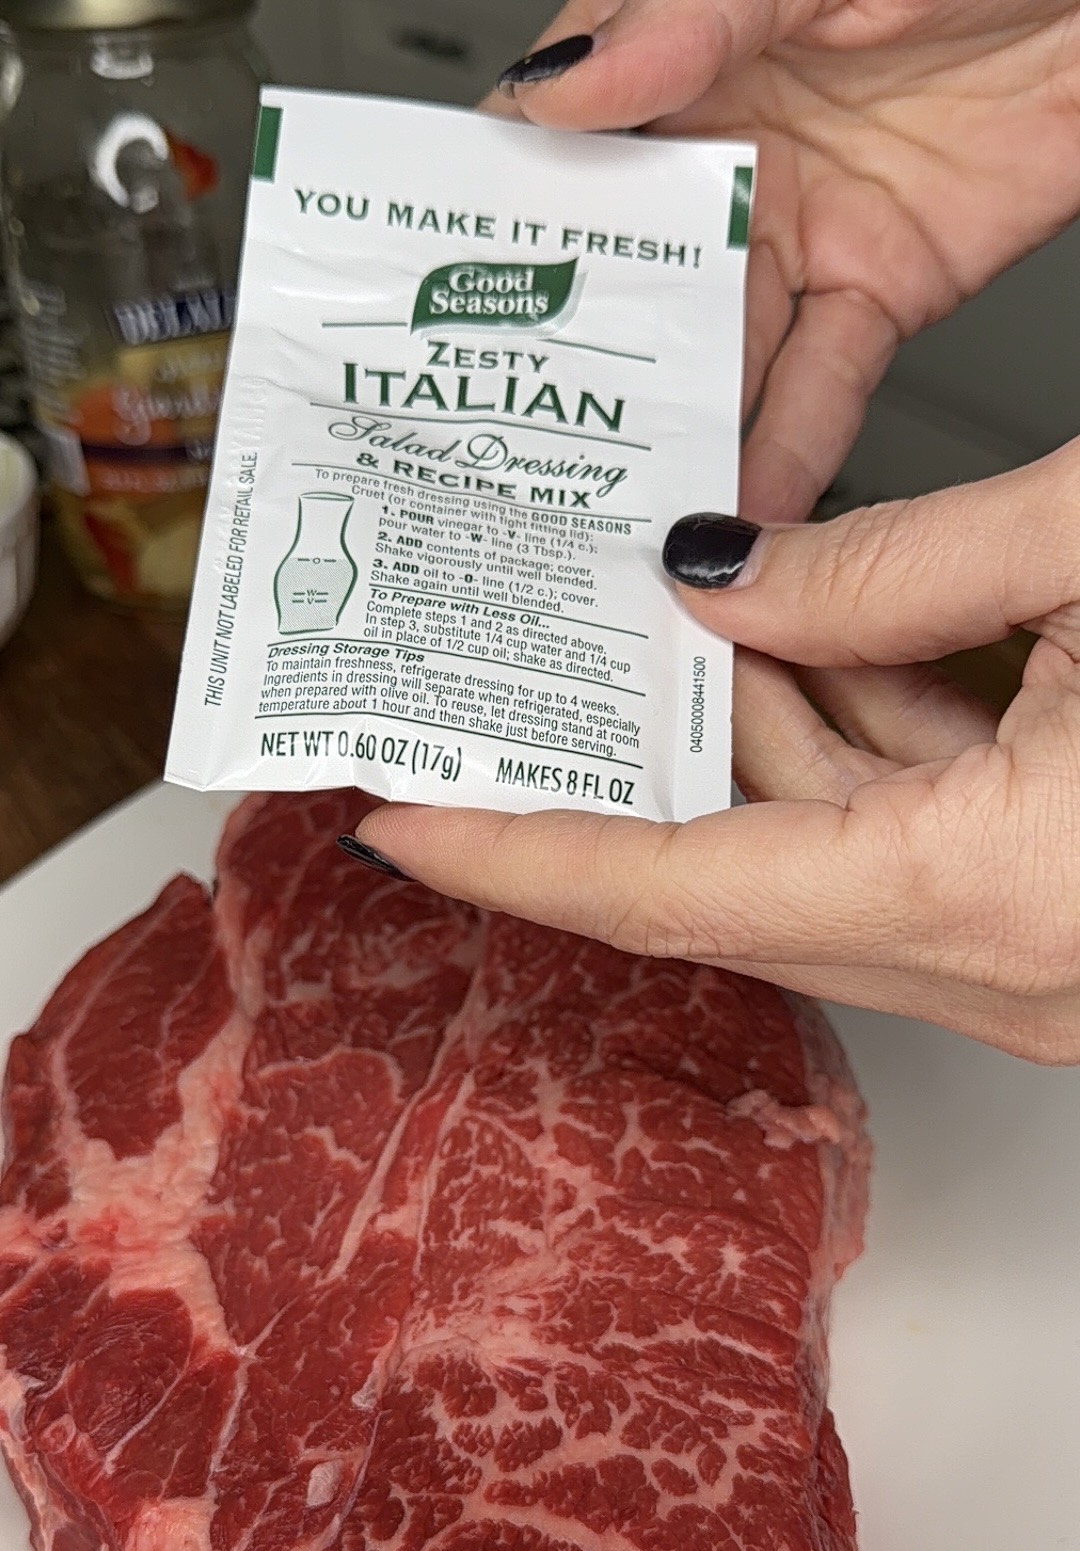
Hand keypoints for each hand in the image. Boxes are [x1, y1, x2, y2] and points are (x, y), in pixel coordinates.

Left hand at [353, 439, 1079, 1064]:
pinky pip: (903, 853)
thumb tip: (722, 574)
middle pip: (731, 875)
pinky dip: (855, 755)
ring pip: (820, 858)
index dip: (516, 853)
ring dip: (754, 737)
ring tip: (692, 613)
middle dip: (632, 764)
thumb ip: (891, 567)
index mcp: (987, 889)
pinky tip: (828, 646)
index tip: (400, 820)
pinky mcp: (1056, 926)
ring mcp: (1029, 959)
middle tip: (530, 676)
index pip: (674, 891)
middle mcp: (997, 964)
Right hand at [490, 1, 1079, 518]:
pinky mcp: (885, 288)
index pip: (564, 154)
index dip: (505, 234)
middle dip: (579, 374)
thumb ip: (686, 16)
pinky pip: (822, 391)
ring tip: (623, 509)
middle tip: (527, 455)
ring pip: (717, 356)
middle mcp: (733, 154)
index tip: (450, 314)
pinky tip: (742, 506)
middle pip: (629, 286)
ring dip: (673, 436)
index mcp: (686, 53)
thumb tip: (565, 86)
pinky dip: (783, 459)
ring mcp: (806, 230)